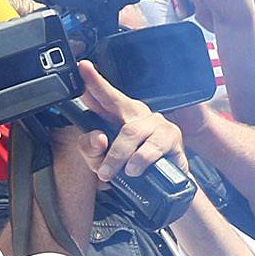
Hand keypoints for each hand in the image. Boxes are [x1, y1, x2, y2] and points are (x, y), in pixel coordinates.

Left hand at [74, 62, 186, 182]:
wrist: (165, 188)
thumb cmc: (133, 170)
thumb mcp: (103, 163)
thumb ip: (92, 151)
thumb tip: (98, 137)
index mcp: (120, 117)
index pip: (103, 97)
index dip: (92, 81)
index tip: (82, 67)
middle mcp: (138, 115)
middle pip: (116, 99)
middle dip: (99, 86)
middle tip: (85, 74)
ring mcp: (156, 123)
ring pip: (130, 131)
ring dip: (117, 154)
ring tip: (109, 172)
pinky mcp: (172, 137)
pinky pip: (151, 147)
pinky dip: (139, 160)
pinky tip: (133, 169)